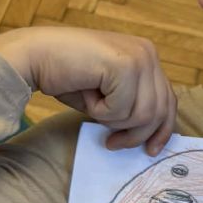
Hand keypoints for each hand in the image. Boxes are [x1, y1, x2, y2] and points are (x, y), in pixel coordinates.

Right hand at [0, 27, 175, 154]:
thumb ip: (132, 106)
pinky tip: (86, 92)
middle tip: (112, 143)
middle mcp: (147, 52)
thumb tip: (151, 136)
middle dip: (135, 134)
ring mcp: (138, 56)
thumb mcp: (108, 94)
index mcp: (146, 56)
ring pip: (142, 114)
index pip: (168, 100)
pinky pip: (122, 109)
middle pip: (159, 111)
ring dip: (112, 120)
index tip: (151, 150)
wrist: (34, 56)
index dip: (163, 129)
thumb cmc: (66, 76)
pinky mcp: (124, 65)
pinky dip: (100, 111)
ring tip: (92, 104)